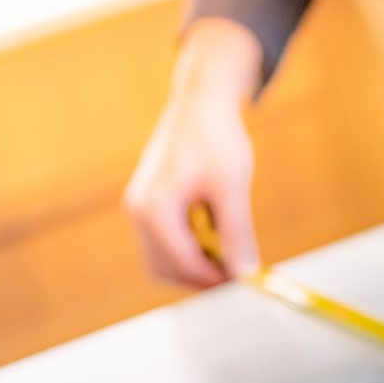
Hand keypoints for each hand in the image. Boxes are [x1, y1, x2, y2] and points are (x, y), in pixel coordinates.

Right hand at [124, 19, 263, 286]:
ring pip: (162, 260)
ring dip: (194, 264)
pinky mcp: (146, 205)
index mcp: (153, 208)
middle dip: (201, 276)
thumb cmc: (216, 139)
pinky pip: (164, 242)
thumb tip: (246, 274)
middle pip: (165, 269)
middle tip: (237, 270)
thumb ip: (236, 234)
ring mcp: (138, 208)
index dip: (215, 277)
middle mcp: (137, 211)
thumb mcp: (232, 189)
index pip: (181, 262)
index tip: (244, 279)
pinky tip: (215, 233)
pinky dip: (188, 248)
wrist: (200, 103)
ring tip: (228, 248)